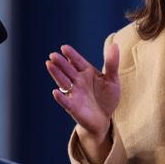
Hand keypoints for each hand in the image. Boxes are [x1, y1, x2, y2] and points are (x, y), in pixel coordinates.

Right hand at [46, 43, 119, 160]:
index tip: (64, 47)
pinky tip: (56, 92)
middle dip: (60, 62)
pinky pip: (66, 102)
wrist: (104, 119)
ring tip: (49, 65)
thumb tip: (114, 44)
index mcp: (87, 72)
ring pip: (64, 82)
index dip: (71, 55)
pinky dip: (61, 97)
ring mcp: (74, 94)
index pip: (77, 61)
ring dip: (56, 74)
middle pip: (68, 70)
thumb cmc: (107, 98)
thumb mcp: (112, 80)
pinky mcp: (73, 107)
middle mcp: (78, 81)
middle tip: (52, 55)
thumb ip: (112, 64)